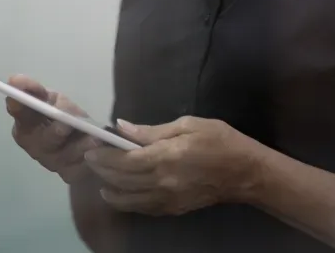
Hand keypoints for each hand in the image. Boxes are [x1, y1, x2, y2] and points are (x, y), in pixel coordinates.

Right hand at [6, 75, 100, 184]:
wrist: (82, 139)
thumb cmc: (62, 114)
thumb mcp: (51, 99)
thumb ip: (35, 90)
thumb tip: (14, 80)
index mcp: (25, 124)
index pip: (19, 114)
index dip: (19, 106)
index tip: (21, 98)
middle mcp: (34, 145)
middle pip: (43, 139)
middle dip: (55, 130)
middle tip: (67, 123)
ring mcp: (51, 162)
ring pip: (64, 154)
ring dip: (79, 145)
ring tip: (94, 138)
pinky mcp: (69, 174)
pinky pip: (78, 167)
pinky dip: (89, 157)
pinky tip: (97, 150)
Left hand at [83, 116, 261, 216]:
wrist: (245, 172)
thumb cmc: (218, 140)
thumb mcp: (186, 125)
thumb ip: (151, 130)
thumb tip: (122, 127)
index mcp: (165, 158)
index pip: (124, 160)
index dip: (104, 155)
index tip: (91, 147)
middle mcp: (162, 182)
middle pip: (123, 179)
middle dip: (102, 169)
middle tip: (89, 158)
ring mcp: (168, 199)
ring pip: (130, 199)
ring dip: (111, 189)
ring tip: (98, 178)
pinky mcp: (174, 209)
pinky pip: (144, 208)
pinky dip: (127, 202)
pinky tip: (119, 194)